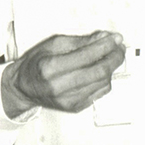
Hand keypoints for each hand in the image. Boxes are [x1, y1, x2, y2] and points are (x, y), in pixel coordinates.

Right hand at [1, 31, 125, 117]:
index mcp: (50, 67)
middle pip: (99, 72)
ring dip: (112, 67)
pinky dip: (106, 78)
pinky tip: (102, 69)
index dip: (105, 46)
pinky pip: (100, 91)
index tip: (116, 38)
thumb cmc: (37, 63)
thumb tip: (104, 37)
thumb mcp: (53, 44)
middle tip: (120, 47)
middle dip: (115, 57)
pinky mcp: (76, 107)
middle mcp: (59, 87)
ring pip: (103, 82)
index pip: (87, 56)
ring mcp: (68, 100)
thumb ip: (80, 41)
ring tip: (113, 55)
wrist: (24, 87)